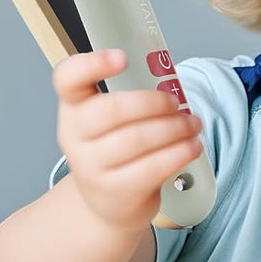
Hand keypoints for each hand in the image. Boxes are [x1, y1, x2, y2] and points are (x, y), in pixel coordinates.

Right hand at [54, 50, 204, 231]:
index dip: (91, 65)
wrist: (107, 203)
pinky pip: (153, 167)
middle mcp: (75, 136)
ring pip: (137, 139)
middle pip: (112, 110)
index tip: (122, 58)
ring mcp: (92, 166)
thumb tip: (173, 83)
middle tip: (176, 103)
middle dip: (154, 103)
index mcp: (73, 108)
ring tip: (193, 124)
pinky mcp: (117, 190)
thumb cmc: (114, 151)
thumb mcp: (108, 122)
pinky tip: (193, 146)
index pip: (67, 79)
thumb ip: (129, 98)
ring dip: (175, 128)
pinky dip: (180, 153)